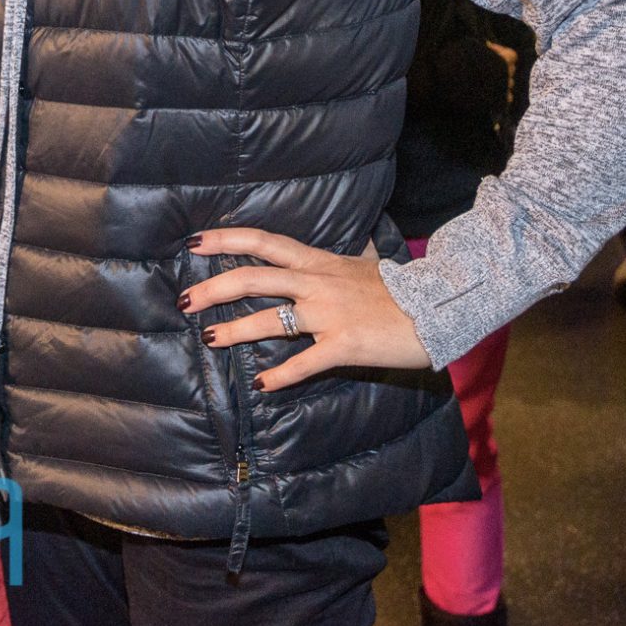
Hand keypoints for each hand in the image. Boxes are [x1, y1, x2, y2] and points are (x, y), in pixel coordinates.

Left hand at [179, 228, 431, 391]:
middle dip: (213, 289)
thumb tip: (358, 240)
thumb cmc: (403, 288)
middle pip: (253, 278)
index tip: (194, 243)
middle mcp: (317, 283)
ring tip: (209, 339)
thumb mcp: (368, 262)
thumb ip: (352, 255)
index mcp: (318, 262)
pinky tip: (263, 385)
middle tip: (185, 300)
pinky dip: (282, 375)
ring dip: (234, 331)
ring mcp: (329, 314)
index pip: (263, 242)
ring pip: (270, 319)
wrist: (440, 305)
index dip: (225, 240)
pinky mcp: (344, 345)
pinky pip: (305, 362)